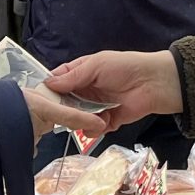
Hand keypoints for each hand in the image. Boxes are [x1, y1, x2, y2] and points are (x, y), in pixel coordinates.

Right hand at [43, 51, 182, 131]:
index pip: (59, 81)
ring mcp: (96, 107)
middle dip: (62, 109)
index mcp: (81, 73)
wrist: (153, 83)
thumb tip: (48, 84)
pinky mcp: (108, 121)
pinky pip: (93, 129)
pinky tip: (104, 120)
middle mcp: (86, 91)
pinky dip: (96, 128)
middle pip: (65, 103)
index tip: (40, 98)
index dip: (49, 89)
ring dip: (80, 120)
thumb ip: (72, 76)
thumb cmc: (125, 67)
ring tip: (87, 117)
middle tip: (60, 113)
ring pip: (77, 118)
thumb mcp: (96, 65)